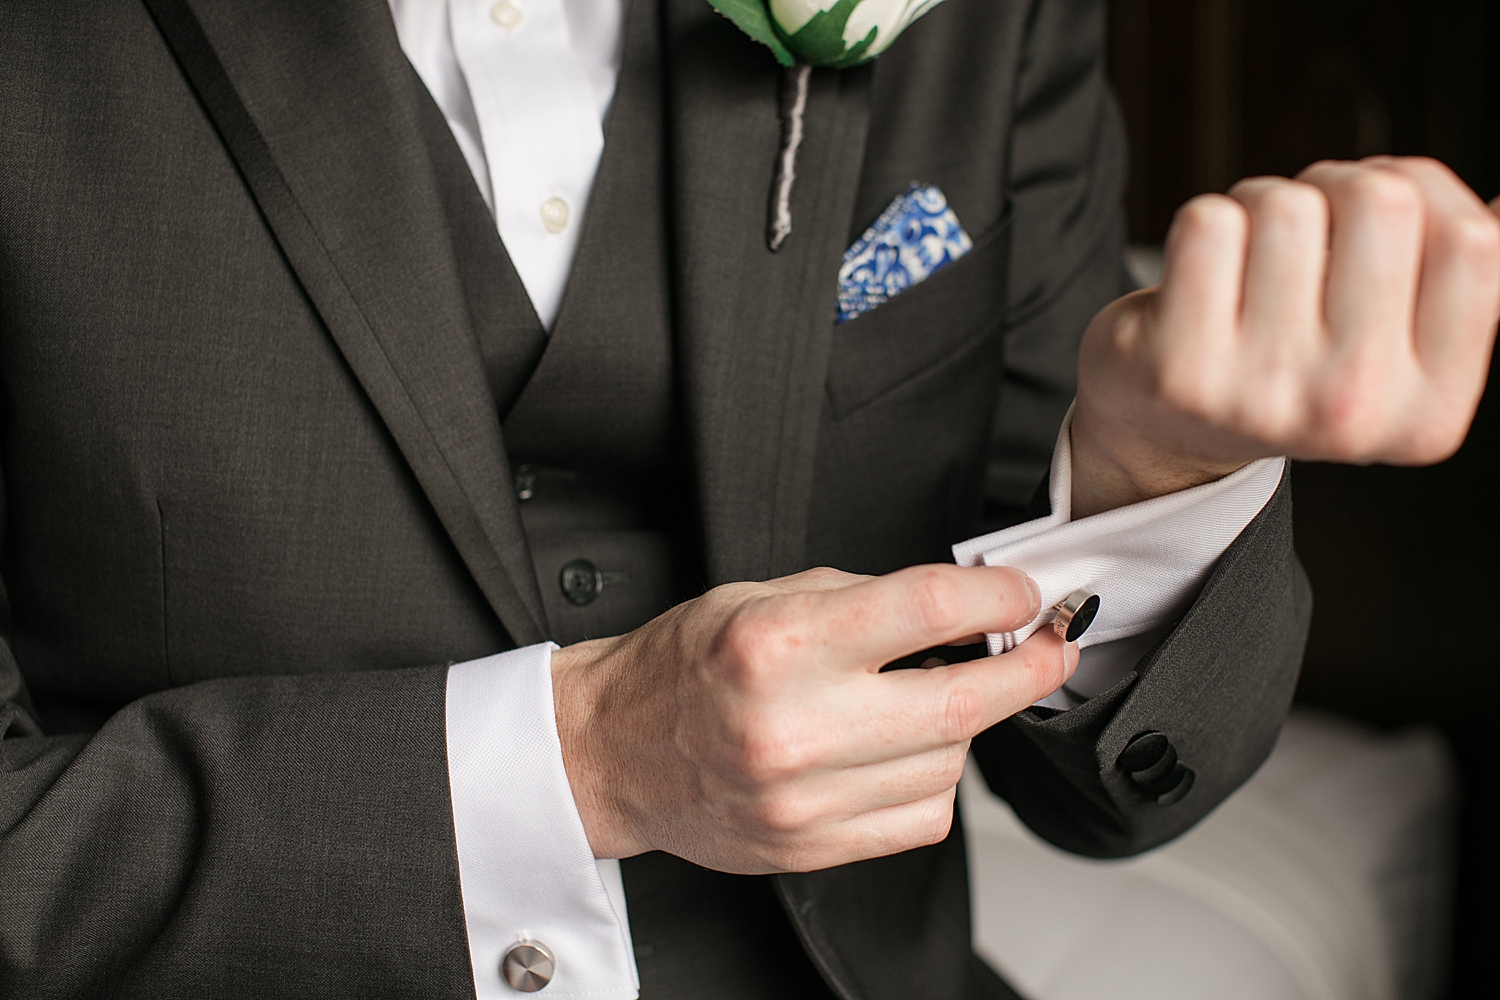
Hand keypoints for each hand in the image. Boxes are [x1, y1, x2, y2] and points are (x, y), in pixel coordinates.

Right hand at [549, 565, 1075, 873]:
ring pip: (951, 764)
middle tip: (1050, 649)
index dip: (997, 598)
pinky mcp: (812, 846)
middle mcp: (795, 725)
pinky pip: (921, 818)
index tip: (1021, 595)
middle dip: (1030, 669)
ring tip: (929, 699)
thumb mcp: (760, 596)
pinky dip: (935, 781)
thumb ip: (862, 599)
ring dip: (965, 726)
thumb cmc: (682, 668)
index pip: (927, 611)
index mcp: (779, 645)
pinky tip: (905, 753)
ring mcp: (806, 798)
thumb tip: (956, 610)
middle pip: (963, 699)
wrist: (615, 751)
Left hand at [1072, 156, 1499, 517]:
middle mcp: (1350, 412)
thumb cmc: (1297, 356)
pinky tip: (1198, 279)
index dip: (1426, 190)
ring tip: (1247, 259)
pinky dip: (1203, 224)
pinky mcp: (1177, 370)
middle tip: (1304, 230)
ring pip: (1286, 203)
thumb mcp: (1395, 341)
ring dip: (1262, 203)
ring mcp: (1260, 396)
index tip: (1381, 212)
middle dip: (1338, 185)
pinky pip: (1208, 222)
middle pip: (1382, 200)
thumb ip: (1459, 274)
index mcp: (1429, 412)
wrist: (1164, 429)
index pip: (1473, 244)